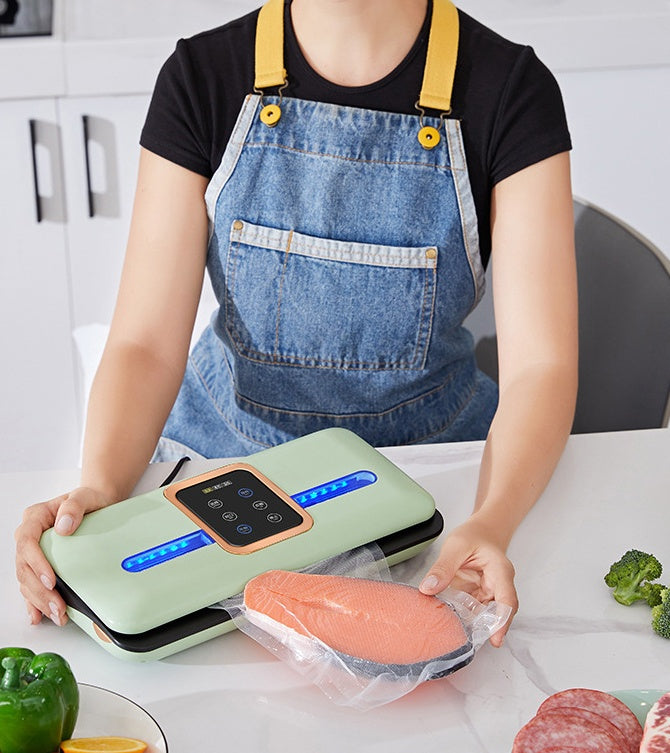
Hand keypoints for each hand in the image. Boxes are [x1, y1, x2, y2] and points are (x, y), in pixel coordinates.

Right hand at [15, 487, 113, 626]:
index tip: (51, 580)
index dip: (36, 563)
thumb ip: (74, 507)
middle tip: (57, 605)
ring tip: (56, 614)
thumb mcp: (85, 496)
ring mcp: (33, 551)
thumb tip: (63, 527)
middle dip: (39, 590)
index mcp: (35, 517)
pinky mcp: (40, 564)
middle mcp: (29, 535)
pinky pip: (31, 585)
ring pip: (26, 580)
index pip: (27, 542)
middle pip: (25, 567)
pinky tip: (39, 615)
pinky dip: (35, 601)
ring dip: (39, 600)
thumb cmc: (89, 500)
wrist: (97, 504)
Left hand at [418, 516, 518, 646]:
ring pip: (483, 616)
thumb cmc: (474, 536)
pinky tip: (449, 621)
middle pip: (498, 614)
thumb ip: (443, 567)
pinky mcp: (478, 598)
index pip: (507, 600)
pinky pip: (472, 612)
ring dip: (470, 625)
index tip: (495, 639)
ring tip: (453, 632)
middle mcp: (498, 586)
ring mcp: (489, 594)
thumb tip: (429, 588)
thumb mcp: (456, 546)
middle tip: (466, 640)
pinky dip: (462, 617)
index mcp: (500, 572)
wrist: (481, 532)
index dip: (502, 622)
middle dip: (484, 629)